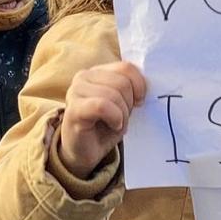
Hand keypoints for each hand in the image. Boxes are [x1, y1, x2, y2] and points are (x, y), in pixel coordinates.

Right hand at [56, 61, 146, 176]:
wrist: (84, 152)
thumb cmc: (105, 127)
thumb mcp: (123, 103)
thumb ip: (131, 88)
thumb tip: (147, 85)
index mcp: (98, 71)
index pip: (126, 67)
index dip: (139, 86)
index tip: (139, 102)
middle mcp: (84, 76)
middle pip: (122, 82)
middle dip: (129, 104)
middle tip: (123, 118)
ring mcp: (76, 91)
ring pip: (113, 95)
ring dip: (122, 115)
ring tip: (117, 124)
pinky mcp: (73, 109)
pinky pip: (102, 106)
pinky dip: (114, 117)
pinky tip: (113, 126)